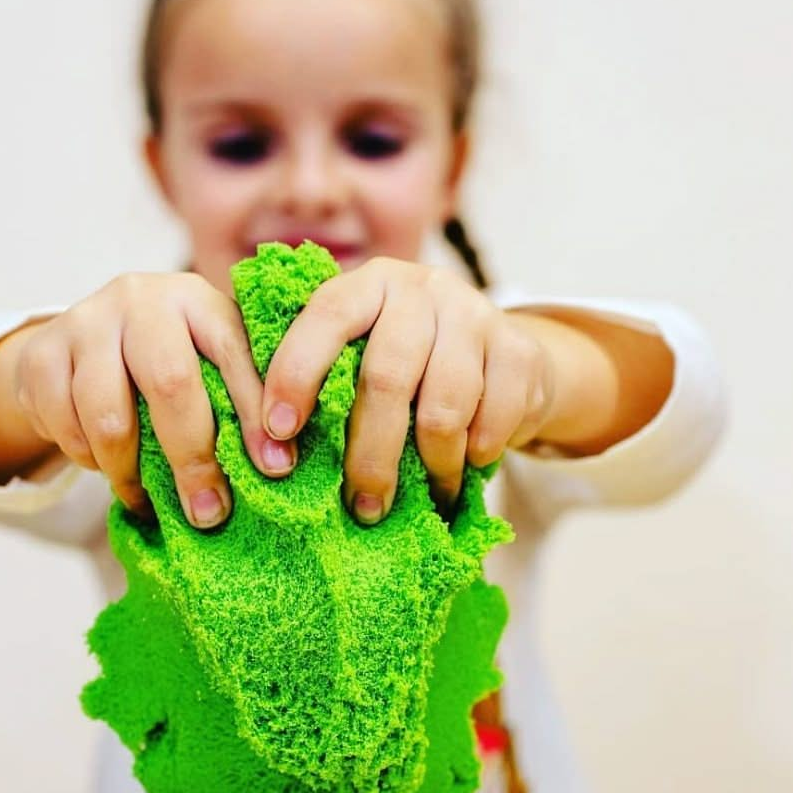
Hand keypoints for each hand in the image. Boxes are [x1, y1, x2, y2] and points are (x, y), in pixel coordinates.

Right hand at [10, 272, 295, 526]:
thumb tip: (276, 468)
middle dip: (193, 459)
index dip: (256, 415)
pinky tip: (102, 464)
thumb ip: (236, 397)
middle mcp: (142, 299)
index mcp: (196, 299)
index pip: (234, 354)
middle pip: (170, 384)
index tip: (275, 470)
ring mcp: (86, 321)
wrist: (82, 334)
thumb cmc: (167, 357)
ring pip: (109, 418)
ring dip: (130, 472)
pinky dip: (85, 459)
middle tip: (208, 513)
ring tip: (146, 498)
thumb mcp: (207, 359)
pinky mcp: (41, 352)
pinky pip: (64, 426)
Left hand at [260, 257, 555, 521]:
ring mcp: (475, 314)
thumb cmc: (408, 363)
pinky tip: (465, 468)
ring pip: (444, 408)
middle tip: (362, 507)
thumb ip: (327, 381)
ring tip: (420, 497)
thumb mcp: (365, 352)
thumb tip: (274, 449)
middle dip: (370, 454)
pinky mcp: (519, 349)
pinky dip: (477, 455)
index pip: (327, 317)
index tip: (279, 432)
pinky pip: (494, 419)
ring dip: (430, 466)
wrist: (498, 352)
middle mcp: (422, 289)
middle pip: (387, 377)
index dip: (298, 373)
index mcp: (369, 285)